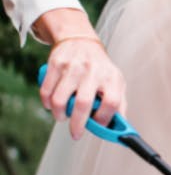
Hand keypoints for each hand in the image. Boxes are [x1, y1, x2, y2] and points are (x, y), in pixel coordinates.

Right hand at [35, 12, 125, 138]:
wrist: (81, 41)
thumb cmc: (100, 68)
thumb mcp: (116, 83)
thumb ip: (119, 106)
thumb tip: (120, 130)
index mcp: (111, 78)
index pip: (112, 103)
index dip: (104, 118)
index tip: (97, 123)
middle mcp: (93, 71)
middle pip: (83, 104)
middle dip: (77, 125)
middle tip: (75, 134)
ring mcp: (73, 67)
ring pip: (60, 100)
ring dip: (59, 115)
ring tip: (63, 116)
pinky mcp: (56, 64)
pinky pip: (46, 91)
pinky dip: (47, 103)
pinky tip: (52, 105)